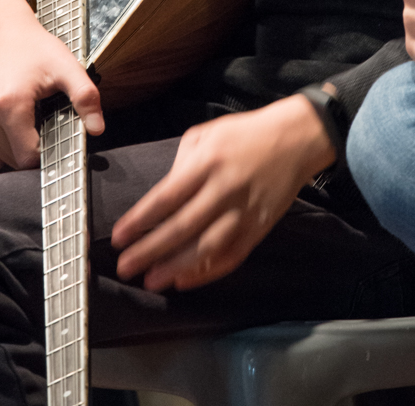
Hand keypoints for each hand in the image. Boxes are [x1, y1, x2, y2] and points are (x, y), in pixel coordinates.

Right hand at [0, 0, 103, 170]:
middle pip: (13, 159)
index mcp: (9, 104)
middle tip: (41, 120)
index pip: (27, 157)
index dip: (46, 152)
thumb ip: (85, 97)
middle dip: (32, 147)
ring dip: (14, 147)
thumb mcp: (66, 66)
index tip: (54, 135)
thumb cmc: (33, 48)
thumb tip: (98, 128)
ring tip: (24, 117)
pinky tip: (8, 121)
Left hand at [112, 95, 334, 290]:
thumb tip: (162, 199)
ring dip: (175, 268)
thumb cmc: (245, 133)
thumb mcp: (206, 135)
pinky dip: (207, 272)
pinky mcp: (259, 227)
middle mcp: (224, 189)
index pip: (166, 198)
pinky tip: (185, 280)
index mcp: (207, 163)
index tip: (118, 237)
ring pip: (206, 248)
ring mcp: (244, 211)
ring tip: (150, 281)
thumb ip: (181, 164)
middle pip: (181, 227)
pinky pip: (231, 256)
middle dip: (149, 251)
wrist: (296, 138)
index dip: (140, 221)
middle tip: (125, 267)